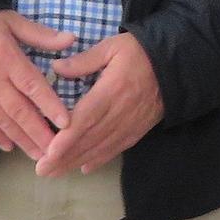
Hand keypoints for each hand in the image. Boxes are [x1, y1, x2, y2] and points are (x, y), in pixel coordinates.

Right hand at [0, 11, 75, 159]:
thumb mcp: (12, 21)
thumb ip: (40, 34)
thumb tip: (71, 39)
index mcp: (7, 58)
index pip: (32, 85)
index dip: (49, 105)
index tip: (66, 122)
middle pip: (18, 110)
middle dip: (38, 132)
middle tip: (56, 150)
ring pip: (1, 120)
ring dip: (21, 139)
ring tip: (38, 154)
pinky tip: (9, 147)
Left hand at [36, 33, 163, 176]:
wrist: (178, 65)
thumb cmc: (142, 53)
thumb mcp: (112, 47)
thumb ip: (85, 59)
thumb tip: (56, 68)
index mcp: (112, 91)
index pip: (86, 119)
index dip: (67, 138)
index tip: (49, 152)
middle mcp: (120, 112)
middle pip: (89, 139)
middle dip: (65, 157)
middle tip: (42, 170)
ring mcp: (131, 124)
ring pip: (101, 147)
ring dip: (77, 161)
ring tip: (56, 173)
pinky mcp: (139, 129)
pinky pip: (118, 148)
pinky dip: (101, 159)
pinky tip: (85, 168)